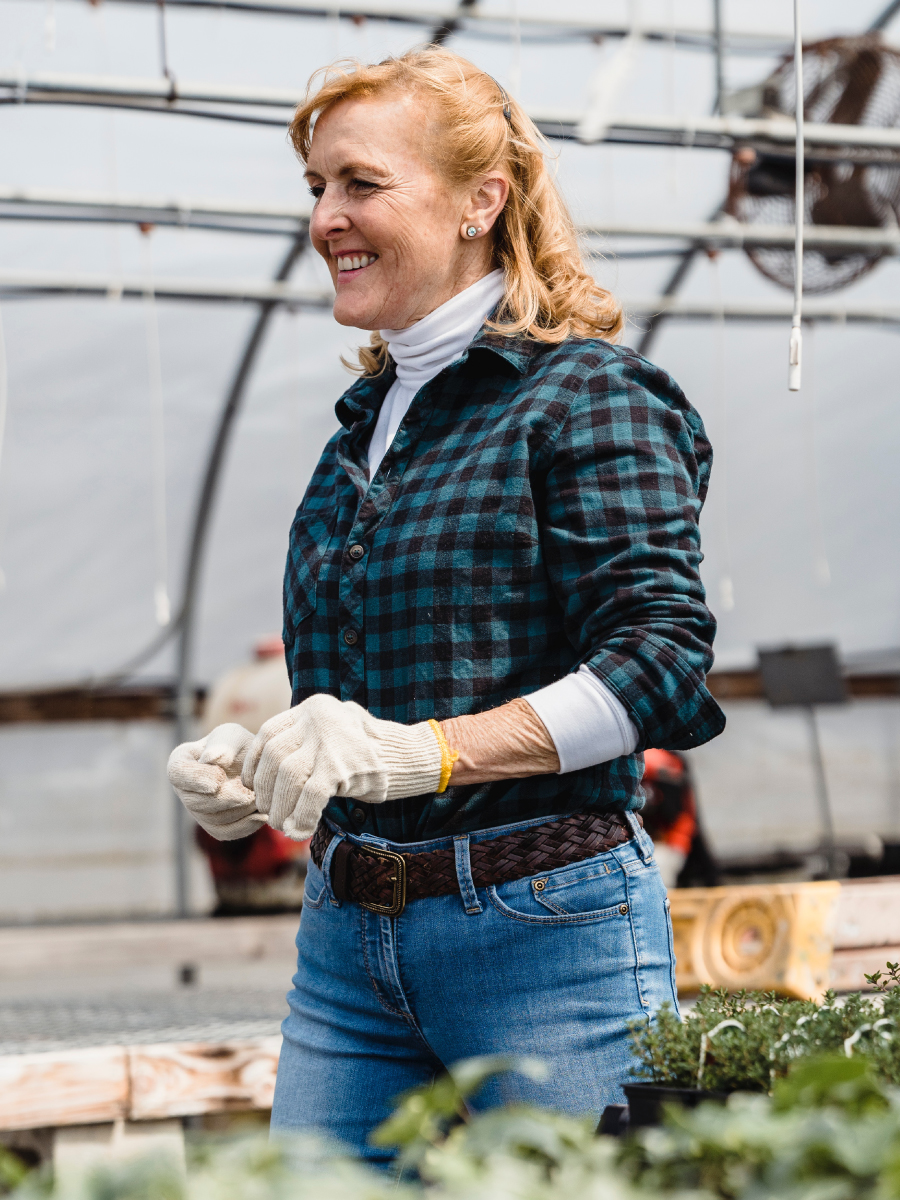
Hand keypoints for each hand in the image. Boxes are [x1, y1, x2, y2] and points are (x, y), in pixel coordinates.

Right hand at [167, 723, 266, 840]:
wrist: (254, 764)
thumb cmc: (240, 745)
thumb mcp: (233, 737)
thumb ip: (223, 745)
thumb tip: (210, 758)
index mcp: (181, 762)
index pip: (178, 773)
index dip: (197, 779)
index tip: (219, 778)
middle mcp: (184, 789)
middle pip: (195, 803)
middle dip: (225, 798)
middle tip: (250, 793)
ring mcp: (197, 810)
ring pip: (212, 819)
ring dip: (239, 811)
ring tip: (259, 798)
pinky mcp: (214, 825)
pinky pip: (225, 832)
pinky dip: (245, 825)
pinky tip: (261, 815)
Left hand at [241, 695, 441, 839]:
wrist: (410, 757)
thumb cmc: (366, 752)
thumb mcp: (332, 733)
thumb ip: (303, 742)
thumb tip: (264, 775)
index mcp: (312, 708)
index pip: (267, 734)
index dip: (256, 765)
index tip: (256, 786)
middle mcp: (318, 719)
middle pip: (274, 758)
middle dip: (267, 791)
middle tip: (270, 813)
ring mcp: (329, 742)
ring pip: (287, 778)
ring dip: (281, 808)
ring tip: (283, 825)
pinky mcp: (340, 767)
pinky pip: (309, 797)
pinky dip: (301, 817)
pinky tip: (301, 830)